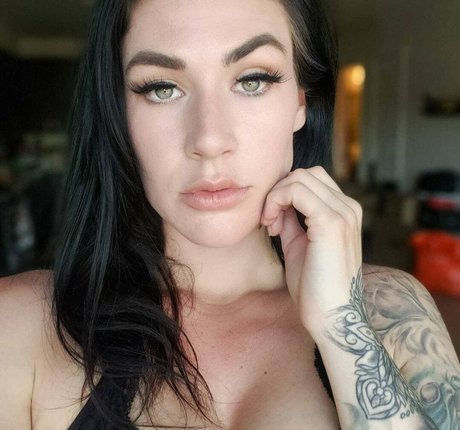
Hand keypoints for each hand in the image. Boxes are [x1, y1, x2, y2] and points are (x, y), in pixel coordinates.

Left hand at [260, 167, 361, 334]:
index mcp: (344, 212)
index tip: (272, 220)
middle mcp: (348, 207)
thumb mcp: (299, 245)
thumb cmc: (314, 285)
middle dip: (279, 192)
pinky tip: (272, 225)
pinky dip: (277, 201)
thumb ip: (292, 220)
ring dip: (276, 196)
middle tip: (269, 221)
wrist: (331, 316)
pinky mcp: (331, 222)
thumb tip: (278, 204)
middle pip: (305, 174)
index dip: (285, 193)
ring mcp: (343, 213)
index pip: (311, 179)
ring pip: (299, 178)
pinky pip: (296, 191)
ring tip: (271, 225)